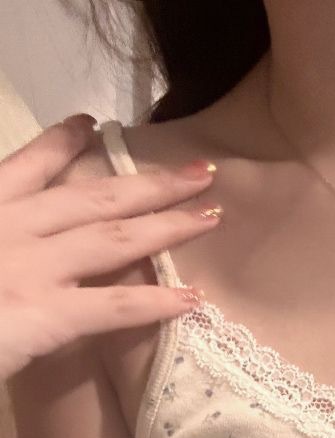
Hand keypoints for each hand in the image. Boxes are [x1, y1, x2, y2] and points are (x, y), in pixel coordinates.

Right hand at [0, 113, 221, 382]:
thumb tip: (14, 243)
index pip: (24, 167)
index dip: (62, 145)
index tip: (91, 125)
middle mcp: (7, 227)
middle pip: (92, 196)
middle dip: (149, 181)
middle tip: (198, 171)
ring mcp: (28, 268)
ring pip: (114, 237)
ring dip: (169, 224)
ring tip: (211, 214)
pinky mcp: (41, 312)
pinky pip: (113, 307)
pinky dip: (157, 304)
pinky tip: (193, 300)